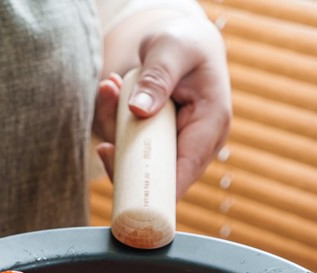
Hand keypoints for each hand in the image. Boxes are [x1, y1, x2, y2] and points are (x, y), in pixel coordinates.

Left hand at [94, 14, 230, 199]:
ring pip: (140, 159)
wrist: (186, 39)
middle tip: (104, 144)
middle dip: (125, 158)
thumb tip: (139, 110)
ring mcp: (178, 143)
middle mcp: (198, 141)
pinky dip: (116, 123)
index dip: (158, 189)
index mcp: (212, 124)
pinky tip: (111, 91)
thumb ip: (157, 77)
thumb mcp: (171, 50)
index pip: (186, 171)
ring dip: (116, 131)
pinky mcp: (160, 140)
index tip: (127, 189)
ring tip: (109, 90)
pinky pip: (132, 144)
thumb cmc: (185, 41)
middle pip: (159, 174)